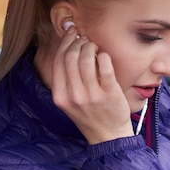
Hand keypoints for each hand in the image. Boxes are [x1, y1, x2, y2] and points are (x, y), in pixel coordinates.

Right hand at [51, 26, 132, 143]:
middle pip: (71, 57)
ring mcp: (92, 95)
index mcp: (60, 96)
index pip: (59, 61)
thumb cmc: (90, 115)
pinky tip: (104, 57)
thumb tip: (69, 46)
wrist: (108, 137)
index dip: (65, 42)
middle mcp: (74, 96)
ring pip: (87, 59)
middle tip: (86, 40)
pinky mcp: (110, 94)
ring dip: (91, 47)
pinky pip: (105, 66)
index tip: (72, 33)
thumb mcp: (70, 101)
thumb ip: (67, 79)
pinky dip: (104, 56)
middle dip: (78, 42)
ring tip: (95, 48)